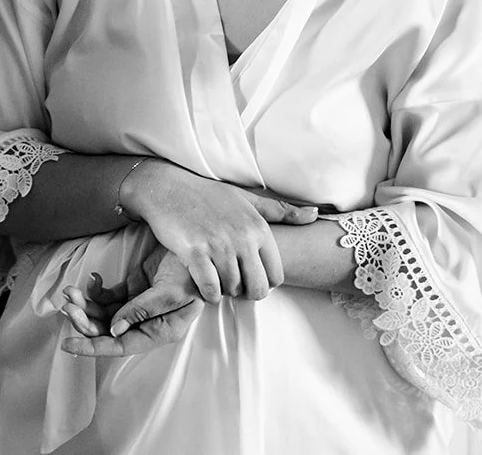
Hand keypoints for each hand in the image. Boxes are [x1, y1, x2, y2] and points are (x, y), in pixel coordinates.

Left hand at [58, 250, 204, 357]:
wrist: (197, 248)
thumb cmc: (192, 273)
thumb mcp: (169, 292)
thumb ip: (141, 311)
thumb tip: (114, 330)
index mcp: (159, 331)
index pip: (122, 346)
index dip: (93, 347)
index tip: (68, 345)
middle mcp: (146, 322)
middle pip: (108, 330)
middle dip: (85, 320)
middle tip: (68, 305)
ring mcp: (138, 306)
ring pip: (104, 313)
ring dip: (85, 305)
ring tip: (70, 292)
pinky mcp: (133, 289)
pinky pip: (108, 297)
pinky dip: (95, 290)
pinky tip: (92, 279)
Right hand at [120, 159, 317, 302]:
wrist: (165, 188)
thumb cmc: (207, 194)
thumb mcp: (247, 199)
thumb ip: (281, 211)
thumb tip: (315, 214)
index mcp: (258, 227)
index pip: (276, 275)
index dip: (264, 283)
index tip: (249, 278)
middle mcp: (242, 238)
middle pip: (258, 289)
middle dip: (246, 293)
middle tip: (233, 286)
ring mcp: (217, 246)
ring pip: (232, 289)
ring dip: (225, 292)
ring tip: (216, 281)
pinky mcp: (194, 253)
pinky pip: (210, 289)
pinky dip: (208, 293)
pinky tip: (204, 284)